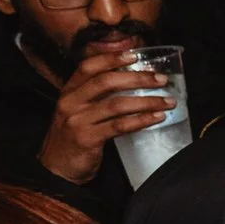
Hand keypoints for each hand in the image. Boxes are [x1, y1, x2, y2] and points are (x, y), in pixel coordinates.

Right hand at [38, 50, 170, 183]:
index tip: (135, 54)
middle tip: (161, 79)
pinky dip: (141, 120)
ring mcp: (78, 120)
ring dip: (147, 101)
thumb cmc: (73, 137)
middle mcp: (70, 102)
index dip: (111, 58)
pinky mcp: (87, 139)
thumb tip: (132, 80)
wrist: (56, 169)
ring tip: (167, 101)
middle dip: (138, 78)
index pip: (88, 66)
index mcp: (68, 92)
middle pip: (106, 82)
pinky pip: (119, 126)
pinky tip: (157, 118)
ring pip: (117, 104)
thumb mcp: (78, 111)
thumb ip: (96, 96)